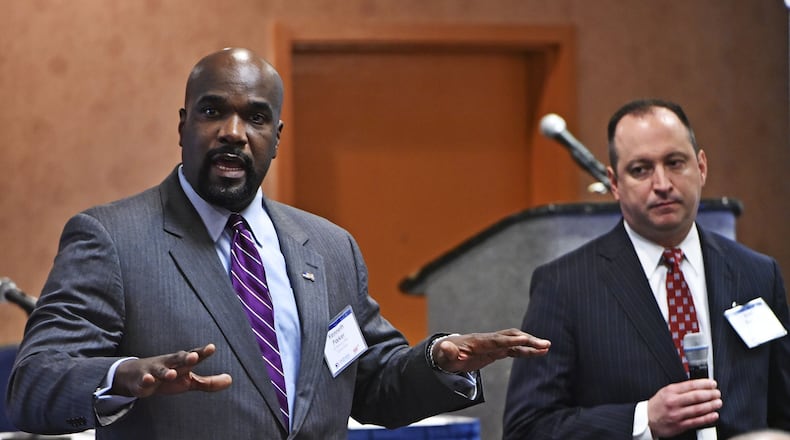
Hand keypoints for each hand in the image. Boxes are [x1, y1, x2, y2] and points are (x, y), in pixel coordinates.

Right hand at [112, 343, 231, 397]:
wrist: (137, 376)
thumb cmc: (169, 375)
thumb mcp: (189, 380)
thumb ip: (208, 382)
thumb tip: (230, 380)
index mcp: (182, 363)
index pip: (194, 356)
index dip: (202, 352)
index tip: (211, 348)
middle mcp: (169, 364)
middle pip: (178, 359)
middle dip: (186, 358)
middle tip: (194, 357)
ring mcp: (155, 371)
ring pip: (161, 371)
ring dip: (166, 372)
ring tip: (172, 374)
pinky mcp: (142, 381)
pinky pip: (144, 381)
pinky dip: (146, 380)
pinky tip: (148, 380)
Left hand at [431, 328, 549, 372]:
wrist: (446, 353)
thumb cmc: (444, 356)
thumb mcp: (443, 357)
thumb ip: (447, 352)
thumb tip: (446, 347)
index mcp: (477, 342)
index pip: (497, 340)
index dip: (511, 340)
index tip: (525, 340)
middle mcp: (488, 340)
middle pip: (510, 337)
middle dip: (527, 340)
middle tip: (545, 344)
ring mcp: (493, 344)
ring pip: (515, 342)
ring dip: (530, 344)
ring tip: (547, 347)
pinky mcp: (496, 350)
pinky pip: (514, 350)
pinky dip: (526, 351)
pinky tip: (539, 353)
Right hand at [647, 379, 721, 437]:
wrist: (646, 419)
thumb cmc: (657, 405)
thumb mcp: (665, 392)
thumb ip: (680, 389)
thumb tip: (698, 386)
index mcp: (670, 391)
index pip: (690, 385)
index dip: (704, 384)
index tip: (712, 383)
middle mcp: (673, 402)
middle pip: (696, 397)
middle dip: (710, 394)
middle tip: (717, 393)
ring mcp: (677, 414)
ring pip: (698, 409)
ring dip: (711, 405)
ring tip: (718, 402)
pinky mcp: (679, 425)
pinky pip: (696, 421)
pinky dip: (707, 418)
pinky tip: (714, 415)